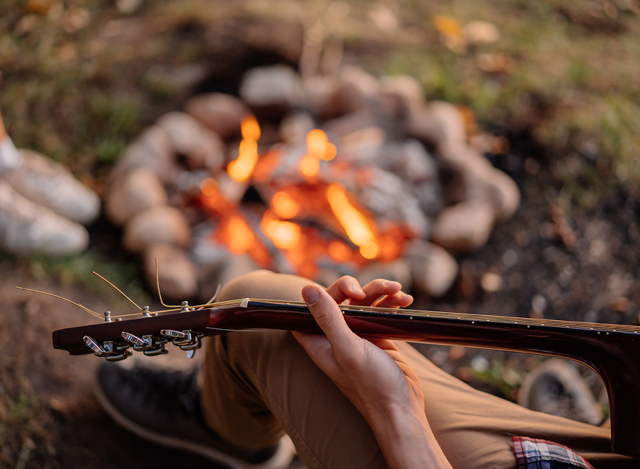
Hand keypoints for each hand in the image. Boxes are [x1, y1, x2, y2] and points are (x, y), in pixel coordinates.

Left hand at [293, 277, 451, 468]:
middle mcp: (336, 337)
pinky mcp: (377, 336)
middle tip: (371, 293)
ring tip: (398, 291)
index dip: (323, 293)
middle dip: (359, 288)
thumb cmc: (372, 386)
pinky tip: (405, 300)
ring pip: (363, 302)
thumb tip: (307, 289)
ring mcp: (357, 336)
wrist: (402, 408)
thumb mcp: (348, 350)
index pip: (311, 308)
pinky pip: (380, 311)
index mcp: (320, 341)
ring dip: (380, 292)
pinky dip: (391, 303)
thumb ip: (328, 319)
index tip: (348, 293)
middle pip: (340, 299)